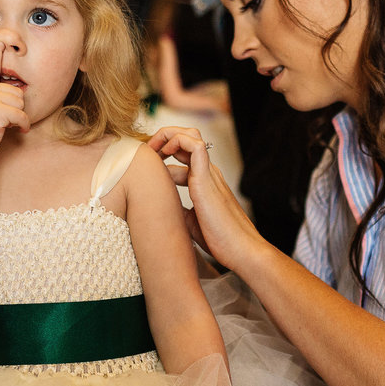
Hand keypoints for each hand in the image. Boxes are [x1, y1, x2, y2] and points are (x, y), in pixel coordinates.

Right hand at [0, 39, 28, 154]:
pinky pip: (22, 116)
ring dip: (19, 118)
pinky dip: (23, 126)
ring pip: (21, 103)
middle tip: (4, 119)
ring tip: (6, 125)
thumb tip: (19, 94)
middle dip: (16, 108)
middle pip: (17, 92)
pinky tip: (17, 131)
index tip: (1, 39)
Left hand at [147, 126, 261, 269]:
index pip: (182, 156)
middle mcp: (207, 172)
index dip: (161, 157)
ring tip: (150, 149)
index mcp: (204, 181)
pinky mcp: (207, 177)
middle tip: (144, 153)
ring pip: (190, 136)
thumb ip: (177, 209)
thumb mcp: (189, 221)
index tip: (143, 166)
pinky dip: (177, 140)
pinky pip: (195, 145)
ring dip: (167, 135)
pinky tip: (164, 153)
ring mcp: (209, 172)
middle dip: (162, 139)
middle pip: (186, 139)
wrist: (241, 250)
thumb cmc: (219, 240)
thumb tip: (159, 206)